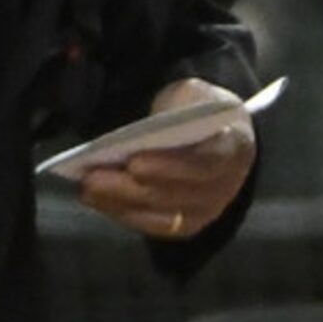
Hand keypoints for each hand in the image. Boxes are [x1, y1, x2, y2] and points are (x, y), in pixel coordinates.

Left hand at [76, 78, 256, 240]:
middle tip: (92, 176)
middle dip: (130, 188)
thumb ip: (177, 109)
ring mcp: (208, 211)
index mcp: (234, 148)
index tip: (133, 162)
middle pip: (176, 195)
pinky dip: (123, 214)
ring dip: (121, 203)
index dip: (170, 166)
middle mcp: (226, 188)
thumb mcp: (194, 95)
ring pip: (163, 216)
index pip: (205, 164)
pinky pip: (154, 226)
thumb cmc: (201, 110)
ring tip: (87, 187)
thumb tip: (144, 131)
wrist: (223, 134)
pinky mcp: (188, 225)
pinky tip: (97, 199)